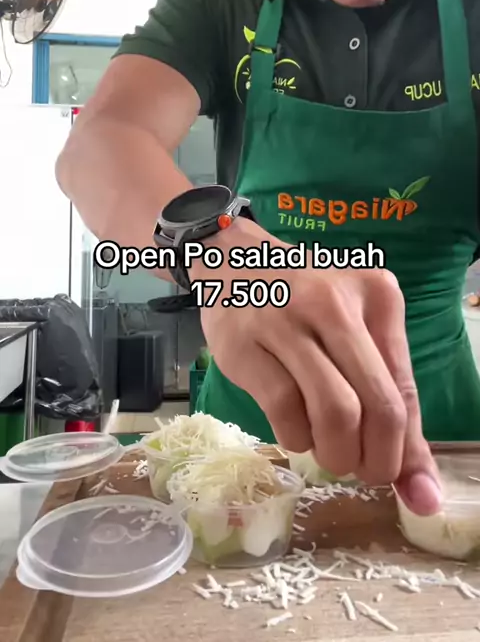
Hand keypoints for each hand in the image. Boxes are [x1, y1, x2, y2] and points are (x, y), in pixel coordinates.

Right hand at [192, 218, 441, 516]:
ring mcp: (286, 320)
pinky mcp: (244, 343)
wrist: (233, 261)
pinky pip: (283, 409)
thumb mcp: (354, 329)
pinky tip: (295, 432)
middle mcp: (336, 302)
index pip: (404, 388)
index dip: (410, 449)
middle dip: (378, 459)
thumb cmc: (305, 302)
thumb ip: (386, 395)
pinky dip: (295, 438)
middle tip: (364, 472)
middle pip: (377, 405)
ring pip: (334, 411)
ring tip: (330, 454)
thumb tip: (419, 487)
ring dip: (337, 453)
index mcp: (377, 296)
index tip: (414, 491)